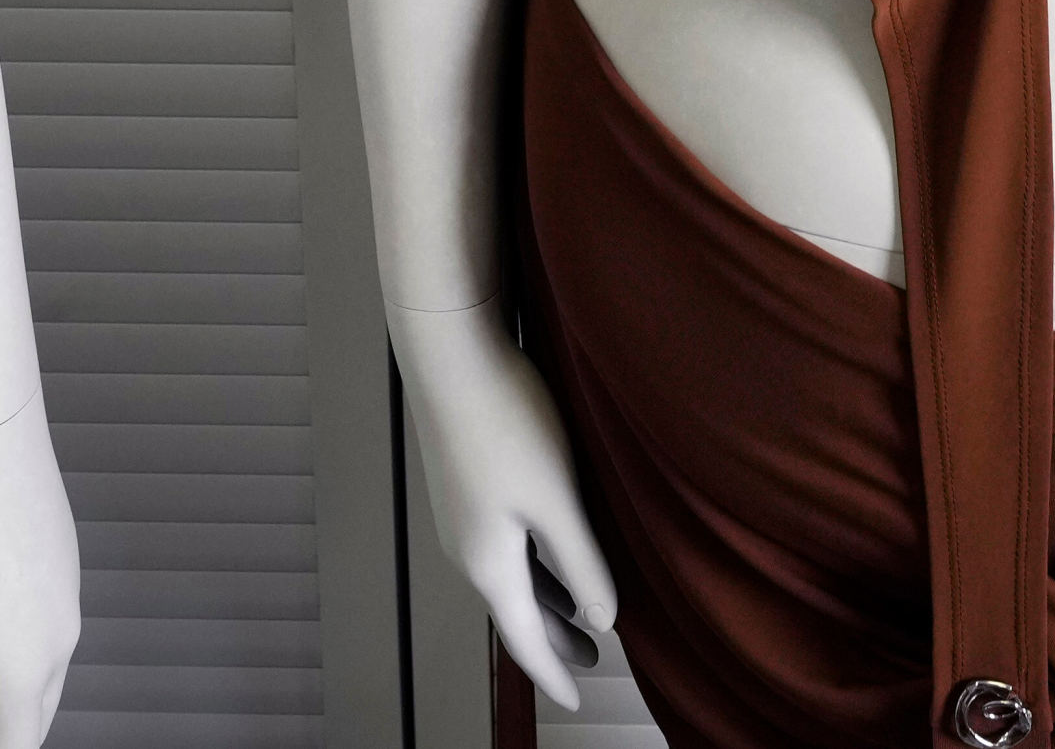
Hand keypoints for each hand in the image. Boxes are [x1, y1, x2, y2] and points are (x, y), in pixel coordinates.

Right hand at [397, 300, 618, 709]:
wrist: (450, 353)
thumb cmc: (508, 420)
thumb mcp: (558, 500)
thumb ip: (582, 563)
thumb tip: (604, 621)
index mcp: (489, 562)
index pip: (524, 638)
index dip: (552, 673)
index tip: (576, 701)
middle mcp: (467, 549)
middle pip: (516, 610)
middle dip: (554, 639)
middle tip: (591, 662)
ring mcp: (461, 517)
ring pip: (510, 577)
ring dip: (545, 601)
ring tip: (581, 617)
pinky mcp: (465, 485)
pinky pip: (502, 547)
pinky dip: (532, 567)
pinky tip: (552, 550)